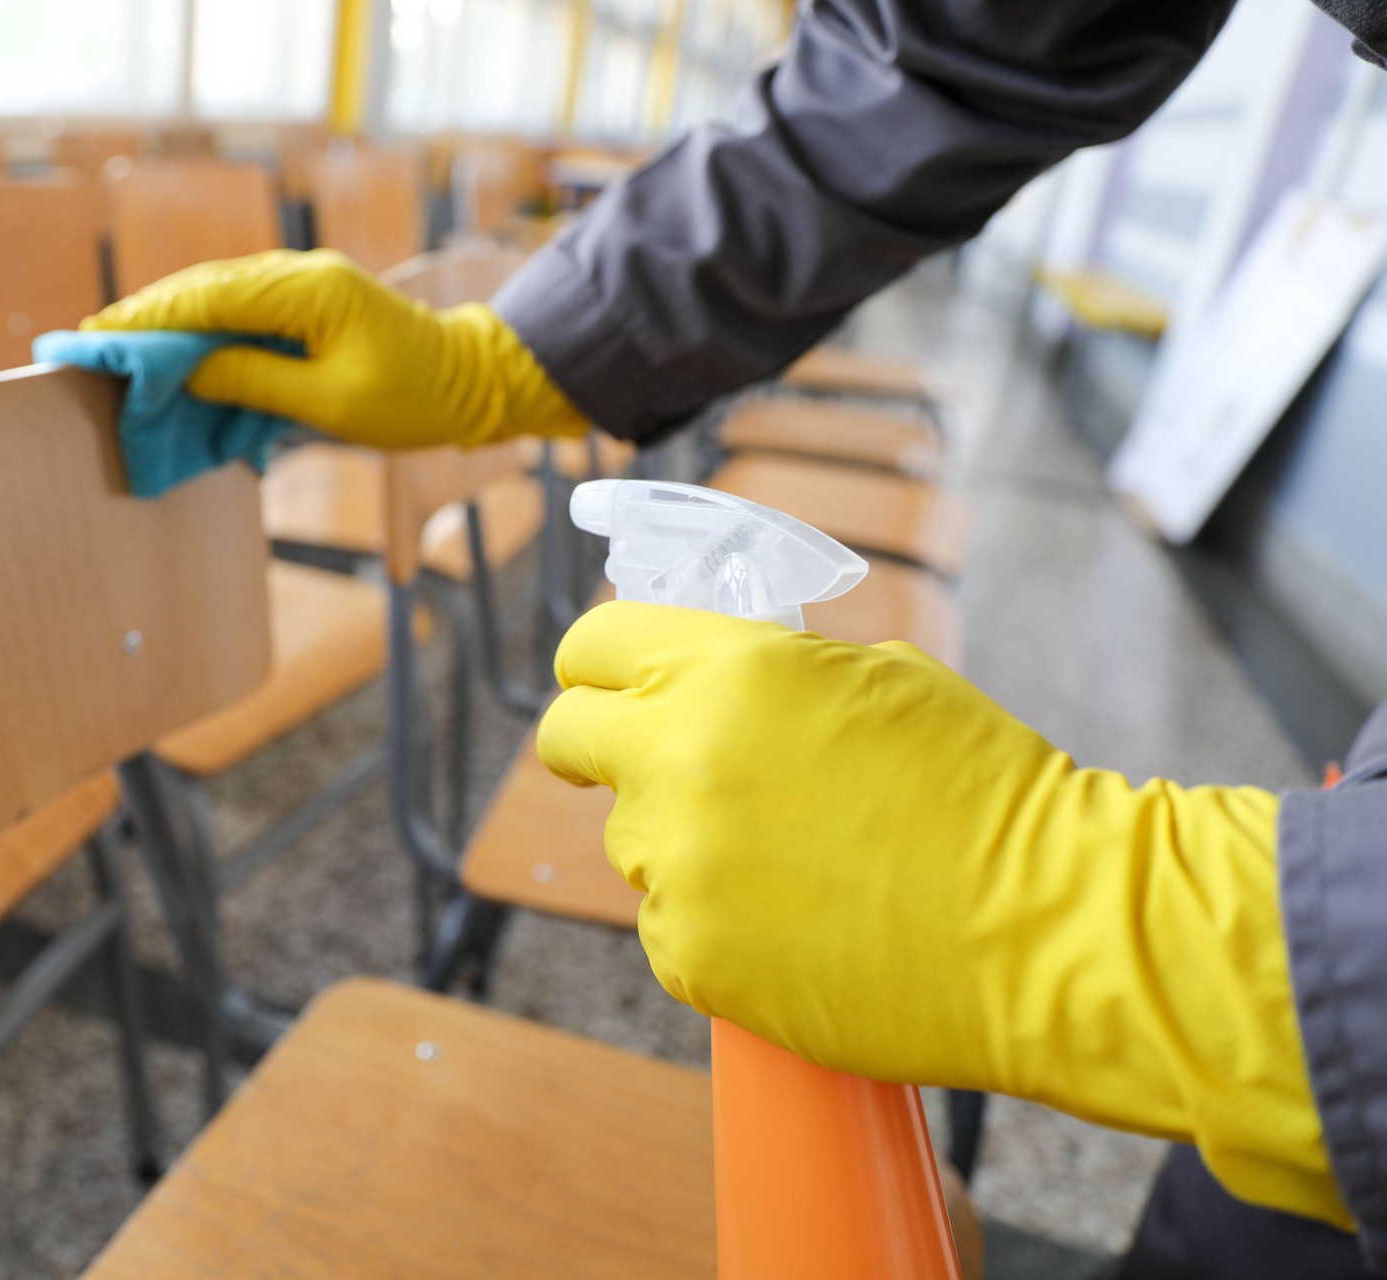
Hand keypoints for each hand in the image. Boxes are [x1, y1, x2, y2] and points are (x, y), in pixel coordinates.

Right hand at [82, 249, 584, 448]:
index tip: (100, 332)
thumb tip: (186, 372)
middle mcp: (303, 275)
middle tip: (92, 339)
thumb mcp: (331, 404)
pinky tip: (178, 354)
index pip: (212, 297)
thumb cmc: (415, 399)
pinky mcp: (310, 305)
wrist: (474, 383)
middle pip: (207, 289)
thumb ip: (255, 382)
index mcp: (311, 290)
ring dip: (174, 324)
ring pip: (222, 298)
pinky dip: (208, 332)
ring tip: (122, 346)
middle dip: (149, 316)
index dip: (151, 317)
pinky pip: (246, 313)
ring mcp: (307, 286)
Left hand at [537, 601, 1342, 1226]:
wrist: (1049, 929)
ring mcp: (678, 864)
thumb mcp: (880, 679)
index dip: (597, 663)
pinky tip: (798, 924)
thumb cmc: (989, 793)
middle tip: (625, 762)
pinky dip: (714, 924)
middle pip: (570, 739)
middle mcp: (680, 759)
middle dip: (591, 746)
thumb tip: (706, 681)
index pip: (594, 643)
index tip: (600, 684)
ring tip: (790, 862)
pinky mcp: (689, 955)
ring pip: (631, 841)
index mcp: (728, 670)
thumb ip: (769, 672)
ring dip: (681, 842)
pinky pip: (669, 923)